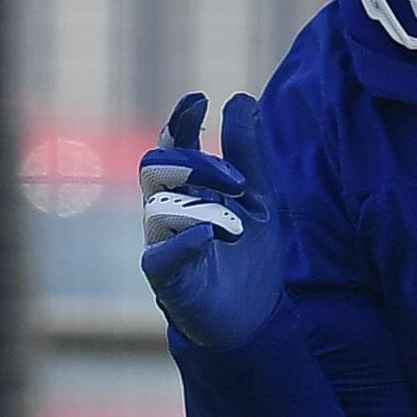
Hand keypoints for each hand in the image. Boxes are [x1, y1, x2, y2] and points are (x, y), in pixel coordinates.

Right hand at [140, 91, 286, 348]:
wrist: (254, 318)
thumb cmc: (249, 254)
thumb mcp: (260, 198)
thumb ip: (249, 153)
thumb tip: (240, 99)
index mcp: (187, 189)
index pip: (172, 145)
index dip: (179, 120)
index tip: (198, 100)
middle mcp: (166, 211)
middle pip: (157, 166)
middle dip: (197, 164)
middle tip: (239, 182)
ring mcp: (161, 243)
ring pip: (160, 206)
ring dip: (205, 209)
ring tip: (237, 229)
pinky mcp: (165, 279)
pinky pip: (159, 254)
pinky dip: (184, 241)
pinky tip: (209, 236)